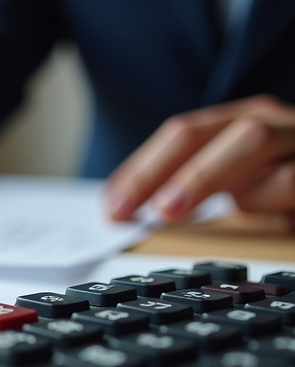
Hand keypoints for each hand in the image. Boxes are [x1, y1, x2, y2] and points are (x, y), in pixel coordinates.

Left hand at [106, 95, 294, 226]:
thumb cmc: (278, 187)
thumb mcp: (232, 185)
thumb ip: (188, 189)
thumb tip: (122, 209)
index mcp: (241, 122)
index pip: (184, 134)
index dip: (142, 169)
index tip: (112, 209)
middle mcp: (273, 124)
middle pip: (217, 132)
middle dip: (175, 168)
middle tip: (148, 208)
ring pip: (255, 141)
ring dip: (209, 178)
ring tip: (171, 210)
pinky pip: (293, 180)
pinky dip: (269, 200)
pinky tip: (255, 221)